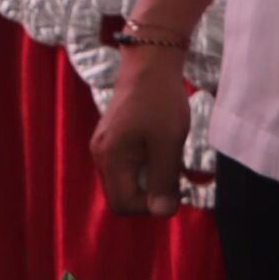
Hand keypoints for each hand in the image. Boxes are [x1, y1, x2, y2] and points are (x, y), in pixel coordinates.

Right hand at [91, 46, 190, 217]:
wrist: (148, 66)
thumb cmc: (160, 101)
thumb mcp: (168, 143)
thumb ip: (164, 180)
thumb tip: (162, 213)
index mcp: (110, 157)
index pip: (123, 205)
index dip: (151, 206)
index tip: (176, 187)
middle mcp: (101, 155)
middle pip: (122, 197)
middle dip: (152, 195)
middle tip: (177, 176)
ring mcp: (105, 147)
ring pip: (127, 183)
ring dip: (153, 181)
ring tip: (173, 163)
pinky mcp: (113, 140)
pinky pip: (129, 168)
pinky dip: (148, 169)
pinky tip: (164, 153)